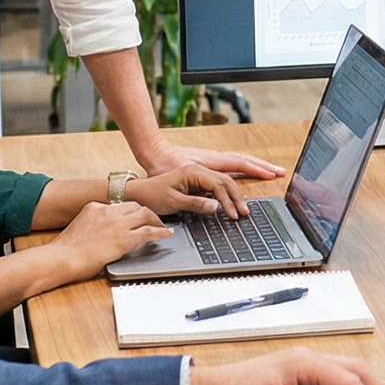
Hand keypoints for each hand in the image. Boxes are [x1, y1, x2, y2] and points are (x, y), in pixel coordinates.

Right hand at [48, 200, 170, 274]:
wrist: (62, 258)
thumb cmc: (66, 249)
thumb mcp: (79, 226)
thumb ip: (93, 224)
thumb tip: (101, 232)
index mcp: (95, 207)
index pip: (120, 205)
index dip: (131, 211)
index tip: (136, 216)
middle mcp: (108, 211)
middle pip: (135, 206)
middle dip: (146, 212)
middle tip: (153, 219)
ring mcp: (117, 224)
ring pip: (145, 214)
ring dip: (156, 220)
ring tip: (162, 226)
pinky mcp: (124, 238)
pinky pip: (148, 231)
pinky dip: (160, 232)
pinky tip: (166, 234)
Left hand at [124, 162, 248, 219]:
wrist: (138, 192)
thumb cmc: (152, 195)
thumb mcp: (172, 202)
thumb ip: (196, 204)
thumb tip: (217, 208)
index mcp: (193, 172)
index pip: (218, 185)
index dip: (228, 200)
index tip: (233, 215)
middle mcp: (198, 170)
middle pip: (226, 180)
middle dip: (237, 196)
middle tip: (246, 212)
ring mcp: (198, 174)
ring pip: (224, 181)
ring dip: (235, 193)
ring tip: (243, 208)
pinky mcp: (196, 181)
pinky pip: (217, 184)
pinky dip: (227, 193)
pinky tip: (232, 201)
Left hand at [135, 140, 284, 218]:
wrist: (150, 159)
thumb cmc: (158, 182)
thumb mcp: (173, 199)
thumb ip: (196, 204)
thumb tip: (218, 208)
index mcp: (200, 169)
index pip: (227, 180)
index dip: (242, 188)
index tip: (251, 199)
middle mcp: (208, 163)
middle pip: (240, 163)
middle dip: (260, 169)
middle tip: (278, 174)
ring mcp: (209, 162)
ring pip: (238, 162)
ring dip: (255, 166)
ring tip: (272, 171)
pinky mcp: (208, 165)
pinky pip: (232, 165)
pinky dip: (245, 167)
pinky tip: (251, 170)